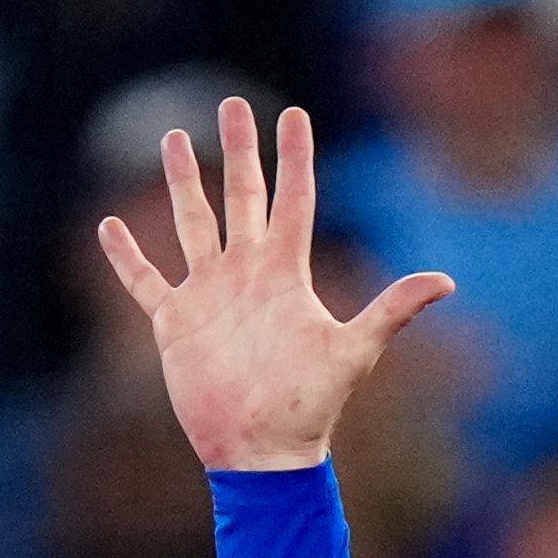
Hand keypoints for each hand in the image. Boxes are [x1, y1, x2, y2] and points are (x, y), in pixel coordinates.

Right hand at [96, 97, 452, 473]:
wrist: (262, 451)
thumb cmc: (309, 406)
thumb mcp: (354, 352)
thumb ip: (393, 310)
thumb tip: (447, 281)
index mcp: (285, 273)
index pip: (292, 200)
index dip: (293, 157)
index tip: (293, 114)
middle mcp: (246, 274)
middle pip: (240, 197)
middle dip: (237, 152)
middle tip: (232, 106)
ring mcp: (208, 295)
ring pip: (192, 224)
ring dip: (181, 183)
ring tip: (172, 139)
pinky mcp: (175, 322)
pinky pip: (145, 280)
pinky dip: (126, 257)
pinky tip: (110, 226)